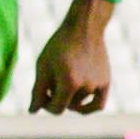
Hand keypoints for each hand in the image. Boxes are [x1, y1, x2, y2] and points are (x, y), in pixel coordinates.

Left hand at [30, 1, 114, 117]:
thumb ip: (37, 90)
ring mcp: (98, 85)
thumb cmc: (59, 45)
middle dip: (58, 98)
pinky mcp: (106, 82)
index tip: (42, 93)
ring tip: (64, 79)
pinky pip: (98, 104)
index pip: (56, 109)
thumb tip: (33, 111)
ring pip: (81, 104)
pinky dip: (88, 106)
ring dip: (71, 97)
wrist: (84, 27)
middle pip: (68, 106)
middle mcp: (86, 87)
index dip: (46, 105)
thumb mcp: (43, 66)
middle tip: (52, 81)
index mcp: (69, 83)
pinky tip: (80, 102)